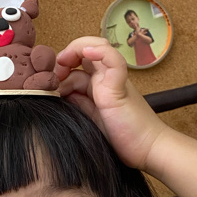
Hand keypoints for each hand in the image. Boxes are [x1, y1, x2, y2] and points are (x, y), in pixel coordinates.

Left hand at [55, 37, 166, 169]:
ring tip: (61, 68)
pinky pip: (113, 60)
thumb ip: (77, 103)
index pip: (77, 62)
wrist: (148, 150)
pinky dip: (101, 51)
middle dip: (64, 56)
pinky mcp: (120, 86)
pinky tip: (87, 51)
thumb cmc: (123, 137)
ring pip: (98, 47)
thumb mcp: (90, 118)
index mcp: (97, 86)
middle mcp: (105, 79)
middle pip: (85, 50)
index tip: (48, 82)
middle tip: (52, 75)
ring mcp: (114, 80)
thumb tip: (58, 92)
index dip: (60, 65)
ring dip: (75, 50)